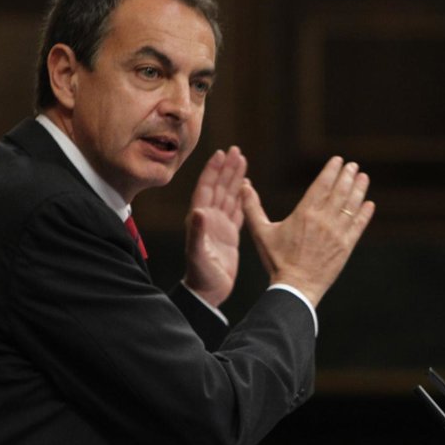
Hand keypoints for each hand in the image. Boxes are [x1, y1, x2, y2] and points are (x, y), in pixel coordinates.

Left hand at [182, 147, 246, 305]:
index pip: (206, 188)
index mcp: (200, 219)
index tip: (220, 154)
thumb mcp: (198, 255)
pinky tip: (247, 187)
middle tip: (236, 150)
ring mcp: (219, 226)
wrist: (207, 294)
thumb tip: (198, 211)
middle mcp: (208, 219)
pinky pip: (237, 210)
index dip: (213, 171)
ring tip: (243, 161)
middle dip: (227, 169)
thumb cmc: (201, 277)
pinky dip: (242, 197)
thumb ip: (197, 233)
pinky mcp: (229, 235)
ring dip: (235, 178)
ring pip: (229, 196)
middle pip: (219, 187)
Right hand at [241, 156, 373, 307]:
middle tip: (353, 165)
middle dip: (348, 176)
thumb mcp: (261, 232)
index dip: (331, 171)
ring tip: (364, 177)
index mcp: (304, 213)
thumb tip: (243, 186)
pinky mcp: (346, 246)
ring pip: (351, 206)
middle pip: (340, 191)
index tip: (338, 160)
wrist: (295, 286)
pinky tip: (369, 204)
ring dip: (359, 190)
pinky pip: (359, 226)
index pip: (322, 185)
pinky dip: (365, 214)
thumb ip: (252, 208)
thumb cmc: (277, 260)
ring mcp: (337, 233)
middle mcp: (323, 220)